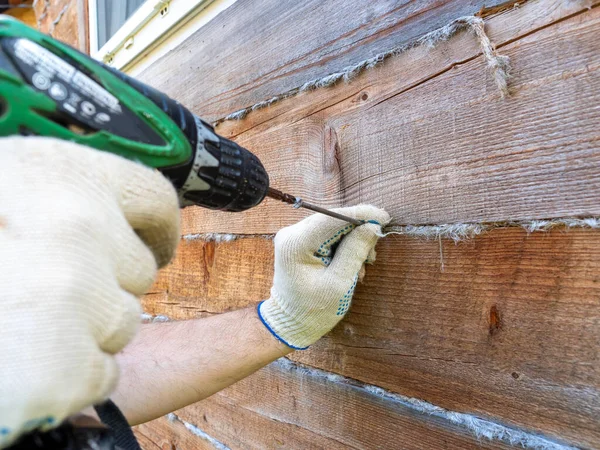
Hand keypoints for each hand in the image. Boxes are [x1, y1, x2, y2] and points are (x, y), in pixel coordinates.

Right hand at [0, 137, 179, 446]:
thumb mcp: (0, 188)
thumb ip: (50, 198)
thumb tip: (107, 219)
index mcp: (58, 173)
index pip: (153, 198)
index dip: (156, 227)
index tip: (153, 245)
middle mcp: (78, 227)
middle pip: (138, 270)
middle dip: (105, 286)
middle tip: (45, 294)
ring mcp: (74, 298)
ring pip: (123, 323)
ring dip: (86, 332)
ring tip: (21, 327)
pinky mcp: (63, 367)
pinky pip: (101, 374)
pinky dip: (70, 378)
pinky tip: (21, 365)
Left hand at [258, 205, 389, 348]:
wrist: (290, 322)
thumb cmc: (313, 309)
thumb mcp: (339, 284)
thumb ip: (355, 252)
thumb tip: (372, 226)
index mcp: (296, 244)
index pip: (332, 218)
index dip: (360, 214)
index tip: (384, 216)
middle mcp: (291, 234)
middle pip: (332, 219)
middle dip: (357, 231)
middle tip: (373, 251)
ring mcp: (294, 236)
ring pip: (332, 226)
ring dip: (352, 240)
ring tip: (362, 264)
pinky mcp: (300, 241)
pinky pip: (327, 234)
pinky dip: (343, 245)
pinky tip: (351, 264)